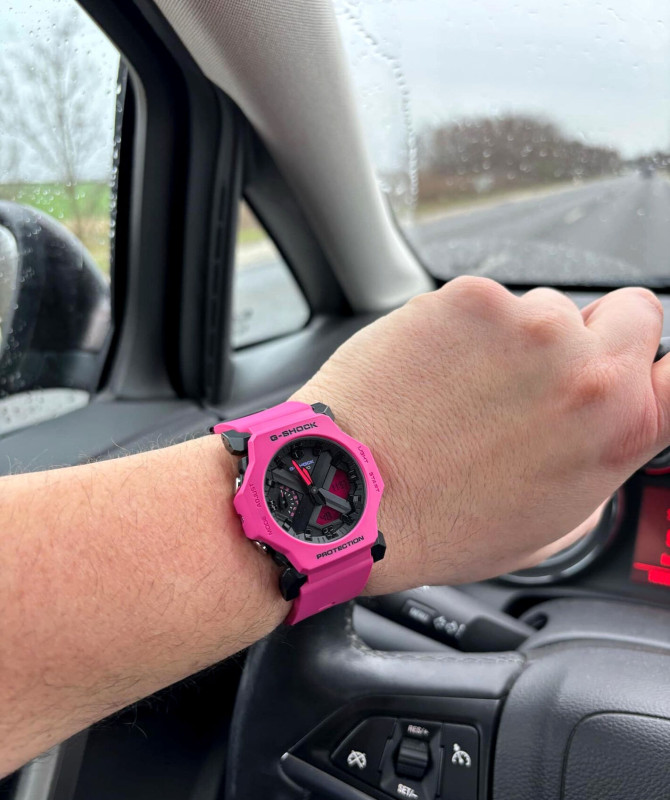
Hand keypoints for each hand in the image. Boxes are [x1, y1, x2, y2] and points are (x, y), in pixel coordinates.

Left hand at [291, 278, 669, 593]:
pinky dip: (461, 327)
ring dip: (515, 339)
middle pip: (630, 312)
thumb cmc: (439, 522)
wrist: (349, 493)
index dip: (659, 366)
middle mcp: (585, 370)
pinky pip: (483, 301)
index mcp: (619, 429)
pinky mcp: (469, 297)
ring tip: (461, 389)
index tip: (641, 367)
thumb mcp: (548, 520)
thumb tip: (604, 425)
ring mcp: (528, 325)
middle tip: (540, 375)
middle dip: (595, 337)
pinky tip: (430, 370)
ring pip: (543, 307)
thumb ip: (595, 459)